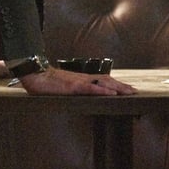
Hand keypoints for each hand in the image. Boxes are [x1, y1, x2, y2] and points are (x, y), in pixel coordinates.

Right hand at [16, 67, 136, 95]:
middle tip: (135, 91)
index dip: (116, 84)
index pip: (103, 80)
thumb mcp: (62, 87)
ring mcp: (79, 82)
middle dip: (122, 86)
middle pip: (107, 80)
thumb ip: (73, 90)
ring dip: (117, 88)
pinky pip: (90, 88)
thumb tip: (79, 95)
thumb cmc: (46, 82)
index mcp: (82, 79)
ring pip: (102, 83)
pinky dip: (102, 91)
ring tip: (129, 92)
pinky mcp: (73, 87)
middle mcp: (83, 78)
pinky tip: (111, 93)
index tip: (128, 89)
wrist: (33, 73)